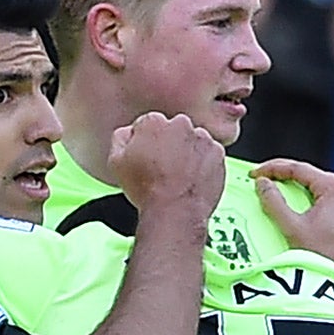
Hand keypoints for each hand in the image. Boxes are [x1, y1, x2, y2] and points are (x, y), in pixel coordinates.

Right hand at [109, 113, 224, 228]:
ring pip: (192, 141)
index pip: (148, 125)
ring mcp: (202, 138)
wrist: (175, 212)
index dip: (146, 145)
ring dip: (187, 153)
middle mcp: (180, 124)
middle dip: (169, 145)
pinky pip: (209, 155)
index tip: (147, 159)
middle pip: (173, 131)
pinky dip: (203, 164)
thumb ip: (121, 138)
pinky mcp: (218, 154)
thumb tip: (129, 132)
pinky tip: (192, 180)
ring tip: (179, 177)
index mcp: (153, 122)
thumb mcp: (115, 162)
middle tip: (164, 170)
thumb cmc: (145, 190)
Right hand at [252, 157, 333, 280]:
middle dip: (286, 178)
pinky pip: (331, 206)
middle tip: (265, 182)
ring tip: (280, 197)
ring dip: (300, 192)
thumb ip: (274, 203)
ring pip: (322, 191)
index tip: (256, 174)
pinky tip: (302, 215)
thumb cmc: (325, 259)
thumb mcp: (293, 228)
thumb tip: (263, 184)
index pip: (299, 168)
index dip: (273, 168)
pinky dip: (313, 206)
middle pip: (311, 177)